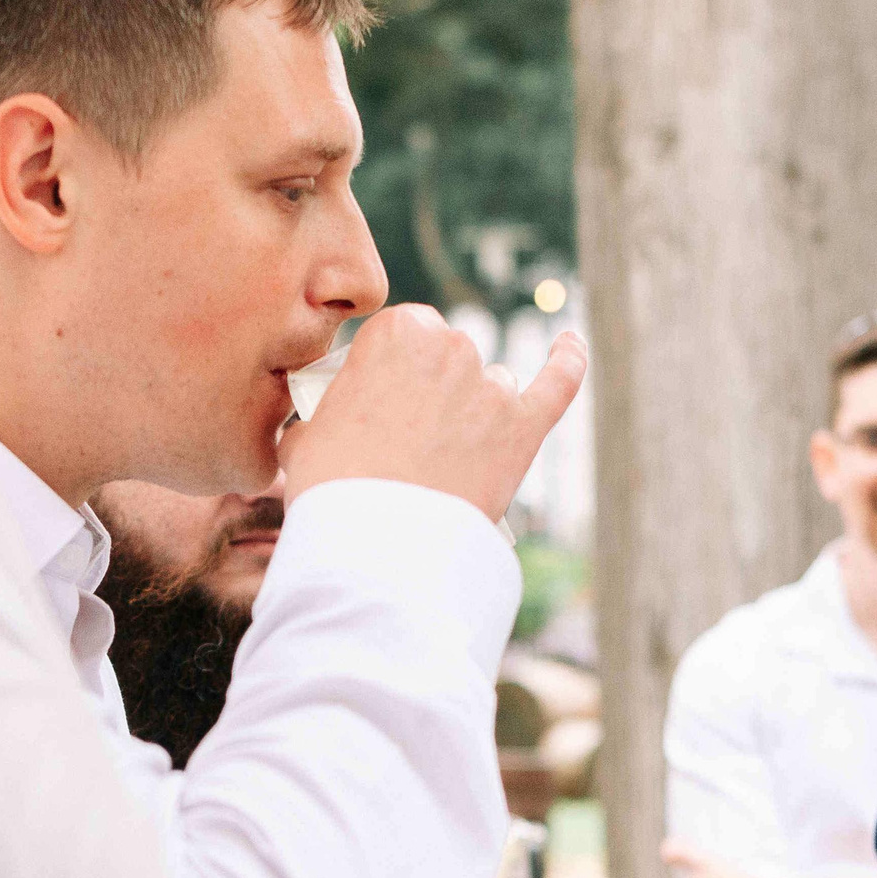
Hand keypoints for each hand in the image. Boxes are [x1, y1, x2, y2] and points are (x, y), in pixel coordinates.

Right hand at [279, 305, 585, 520]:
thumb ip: (326, 416)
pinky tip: (570, 345)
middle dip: (432, 388)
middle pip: (448, 356)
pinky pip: (558, 382)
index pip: (401, 332)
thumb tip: (325, 429)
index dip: (389, 368)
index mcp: (396, 332)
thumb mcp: (306, 438)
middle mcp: (451, 347)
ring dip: (474, 409)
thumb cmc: (333, 487)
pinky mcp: (525, 427)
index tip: (377, 399)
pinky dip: (567, 361)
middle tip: (405, 438)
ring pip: (490, 385)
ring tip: (445, 458)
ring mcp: (493, 387)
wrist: (379, 544)